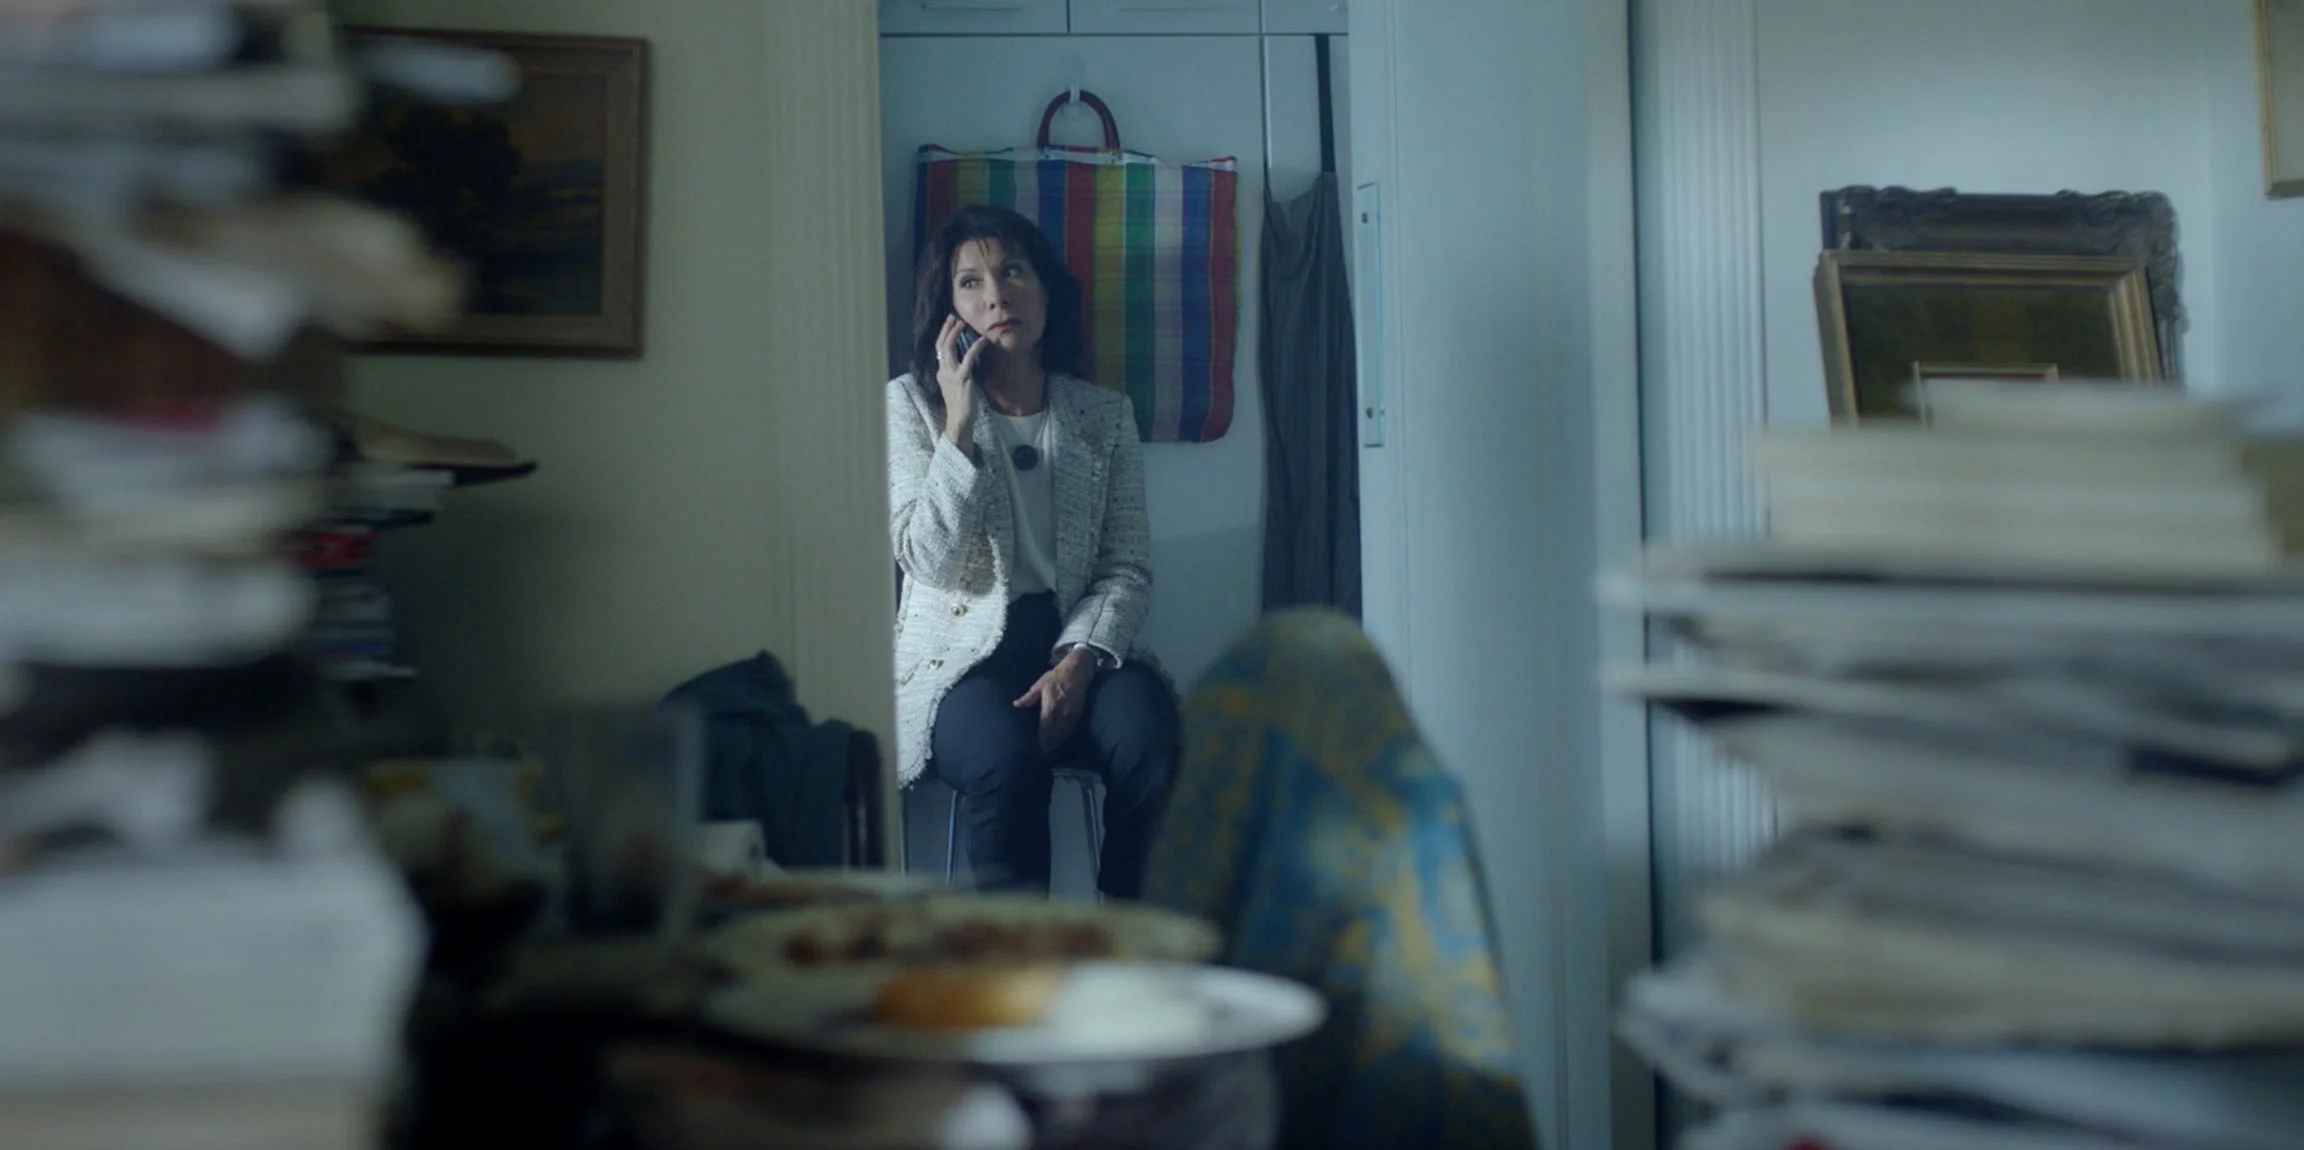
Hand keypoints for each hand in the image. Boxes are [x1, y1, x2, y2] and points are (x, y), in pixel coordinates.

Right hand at [936, 315, 987, 444]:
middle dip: (947, 329)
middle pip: (941, 345)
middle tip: (954, 317)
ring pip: (949, 348)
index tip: (950, 322)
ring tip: (963, 324)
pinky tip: (982, 341)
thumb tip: (951, 367)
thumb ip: (951, 375)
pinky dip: (975, 348)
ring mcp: (952, 374)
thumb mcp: (952, 387)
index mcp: (941, 372)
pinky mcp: (962, 379)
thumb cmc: (959, 405)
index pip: (939, 349)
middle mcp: (943, 371)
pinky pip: (967, 359)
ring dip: (955, 334)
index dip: (943, 334)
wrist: (959, 420)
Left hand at [1015, 648, 1097, 751]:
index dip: (1041, 740)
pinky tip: (1060, 740)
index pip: (1045, 728)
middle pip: (1054, 734)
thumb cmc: (1055, 677)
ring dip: (1057, 742)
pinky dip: (1065, 736)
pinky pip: (1070, 729)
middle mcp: (1061, 713)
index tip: (1036, 748)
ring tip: (1049, 749)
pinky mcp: (1078, 714)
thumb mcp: (1039, 684)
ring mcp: (1071, 714)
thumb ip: (1028, 697)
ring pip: (1063, 733)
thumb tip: (1015, 705)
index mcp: (1050, 706)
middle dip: (1048, 744)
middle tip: (1041, 752)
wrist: (1076, 671)